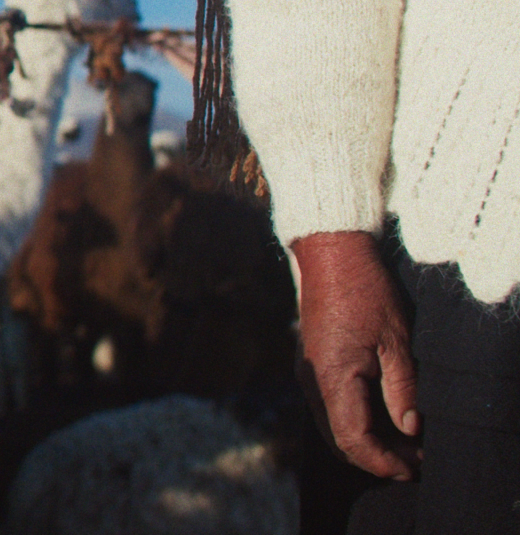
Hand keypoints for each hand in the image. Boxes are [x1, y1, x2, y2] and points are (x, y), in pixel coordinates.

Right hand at [293, 230, 419, 478]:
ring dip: (366, 441)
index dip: (383, 461)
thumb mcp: (397, 341)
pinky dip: (355, 422)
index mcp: (332, 377)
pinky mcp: (311, 365)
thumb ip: (403, 389)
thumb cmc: (366, 292)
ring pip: (332, 426)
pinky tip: (383, 417)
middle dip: (376, 457)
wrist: (330, 255)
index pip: (354, 439)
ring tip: (405, 442)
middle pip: (339, 440)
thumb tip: (411, 429)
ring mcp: (308, 374)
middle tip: (415, 460)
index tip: (412, 469)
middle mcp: (313, 382)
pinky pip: (329, 408)